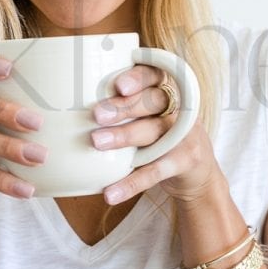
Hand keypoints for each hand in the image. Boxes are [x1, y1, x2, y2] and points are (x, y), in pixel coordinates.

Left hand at [91, 64, 223, 206]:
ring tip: (96, 142)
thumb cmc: (160, 137)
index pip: (154, 75)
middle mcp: (179, 108)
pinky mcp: (185, 161)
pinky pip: (155, 171)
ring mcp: (185, 134)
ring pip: (153, 132)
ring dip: (124, 136)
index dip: (138, 77)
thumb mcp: (148, 116)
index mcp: (166, 91)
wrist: (198, 174)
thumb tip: (69, 102)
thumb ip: (123, 104)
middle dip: (123, 107)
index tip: (118, 85)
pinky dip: (131, 183)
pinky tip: (109, 192)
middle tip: (96, 114)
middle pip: (152, 101)